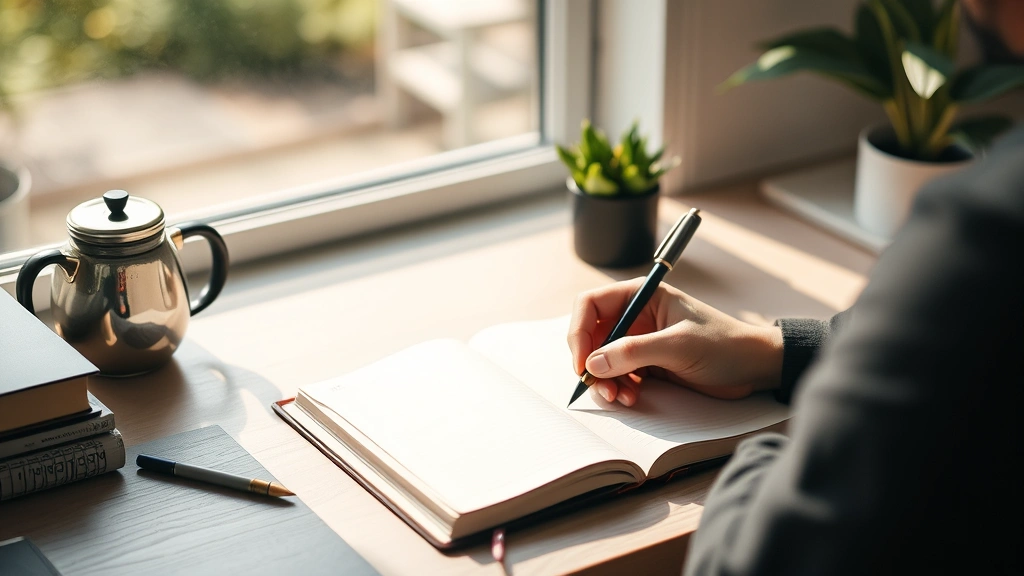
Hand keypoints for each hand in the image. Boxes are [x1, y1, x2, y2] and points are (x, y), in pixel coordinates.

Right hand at [567, 278, 783, 405]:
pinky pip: (619, 375)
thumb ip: (634, 352)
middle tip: (599, 387)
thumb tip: (593, 364)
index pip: (591, 305)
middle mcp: (636, 316)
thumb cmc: (724, 345)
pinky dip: (619, 388)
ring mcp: (641, 341)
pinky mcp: (648, 364)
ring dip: (605, 380)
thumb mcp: (678, 346)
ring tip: (619, 397)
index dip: (579, 332)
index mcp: (642, 296)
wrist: (755, 368)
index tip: (582, 362)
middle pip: (592, 335)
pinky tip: (631, 398)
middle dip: (591, 362)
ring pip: (603, 359)